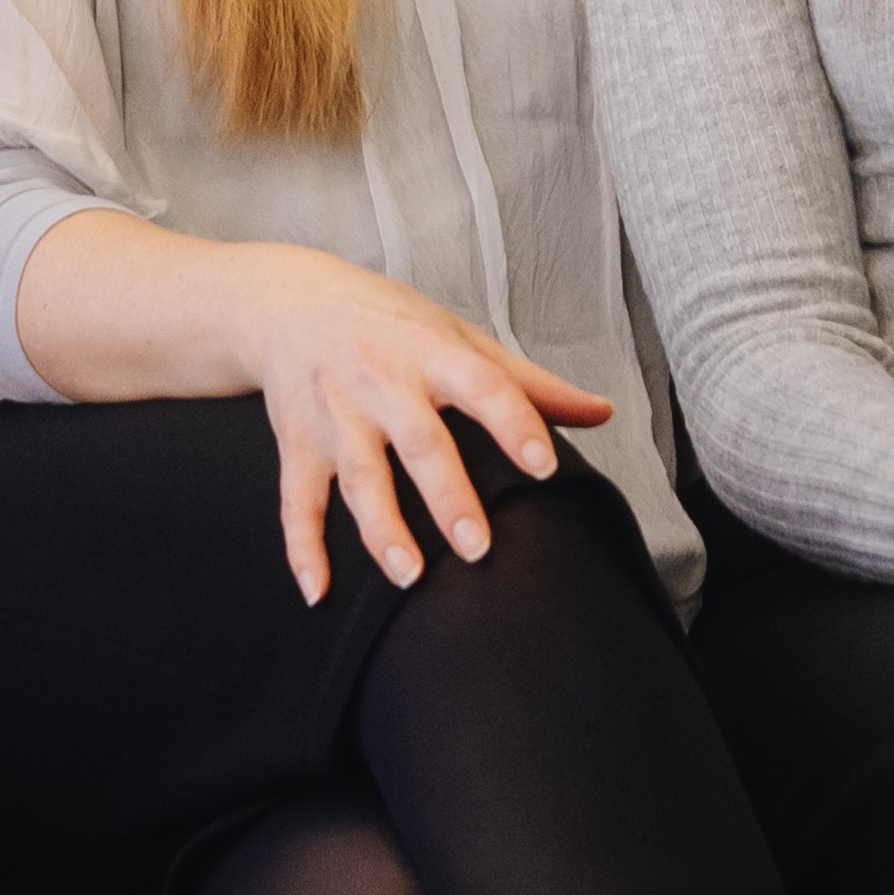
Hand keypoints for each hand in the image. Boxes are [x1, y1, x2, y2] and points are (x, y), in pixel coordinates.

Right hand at [240, 250, 616, 601]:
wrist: (291, 304)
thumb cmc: (391, 324)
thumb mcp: (460, 337)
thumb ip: (529, 382)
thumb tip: (602, 413)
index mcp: (432, 352)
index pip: (482, 384)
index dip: (514, 423)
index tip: (544, 466)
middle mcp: (382, 382)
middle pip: (419, 443)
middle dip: (447, 496)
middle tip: (478, 547)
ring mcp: (335, 416)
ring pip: (360, 479)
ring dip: (382, 530)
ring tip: (410, 576)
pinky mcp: (296, 444)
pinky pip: (296, 502)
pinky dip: (303, 548)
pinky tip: (317, 591)